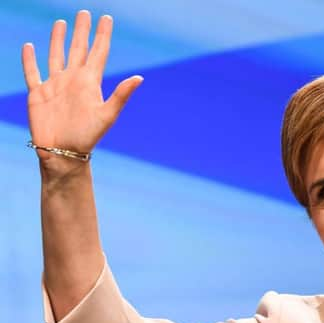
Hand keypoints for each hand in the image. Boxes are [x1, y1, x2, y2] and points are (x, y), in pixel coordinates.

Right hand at [21, 10, 141, 161]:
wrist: (64, 152)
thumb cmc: (88, 136)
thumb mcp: (107, 114)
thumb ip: (121, 95)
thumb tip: (140, 77)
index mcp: (90, 82)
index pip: (98, 52)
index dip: (102, 34)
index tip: (106, 18)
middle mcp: (73, 80)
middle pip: (78, 48)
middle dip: (82, 31)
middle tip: (85, 13)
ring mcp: (55, 86)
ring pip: (56, 56)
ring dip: (58, 40)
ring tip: (61, 23)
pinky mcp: (38, 94)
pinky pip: (32, 72)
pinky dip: (30, 59)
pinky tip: (30, 46)